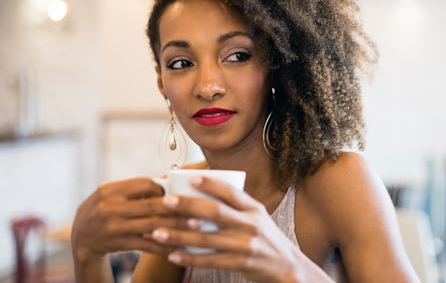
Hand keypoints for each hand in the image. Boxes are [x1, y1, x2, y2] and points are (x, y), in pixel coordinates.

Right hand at [71, 177, 190, 262]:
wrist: (80, 237)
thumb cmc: (104, 209)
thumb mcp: (111, 194)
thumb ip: (135, 189)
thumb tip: (168, 181)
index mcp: (110, 190)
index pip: (144, 184)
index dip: (163, 188)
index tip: (178, 191)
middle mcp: (110, 208)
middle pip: (151, 205)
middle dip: (177, 207)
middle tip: (198, 208)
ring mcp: (114, 227)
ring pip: (152, 225)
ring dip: (177, 226)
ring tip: (196, 225)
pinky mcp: (119, 244)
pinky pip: (147, 245)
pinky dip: (165, 245)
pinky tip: (180, 245)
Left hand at [150, 176, 303, 282]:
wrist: (287, 267)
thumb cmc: (264, 238)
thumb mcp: (257, 216)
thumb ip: (236, 206)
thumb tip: (201, 192)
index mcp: (253, 208)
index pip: (230, 191)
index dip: (210, 183)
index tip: (189, 178)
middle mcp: (251, 224)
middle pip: (215, 211)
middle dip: (188, 205)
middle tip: (166, 202)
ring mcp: (246, 244)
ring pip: (207, 238)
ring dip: (180, 236)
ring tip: (158, 232)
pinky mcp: (241, 263)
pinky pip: (211, 260)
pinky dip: (190, 258)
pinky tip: (173, 255)